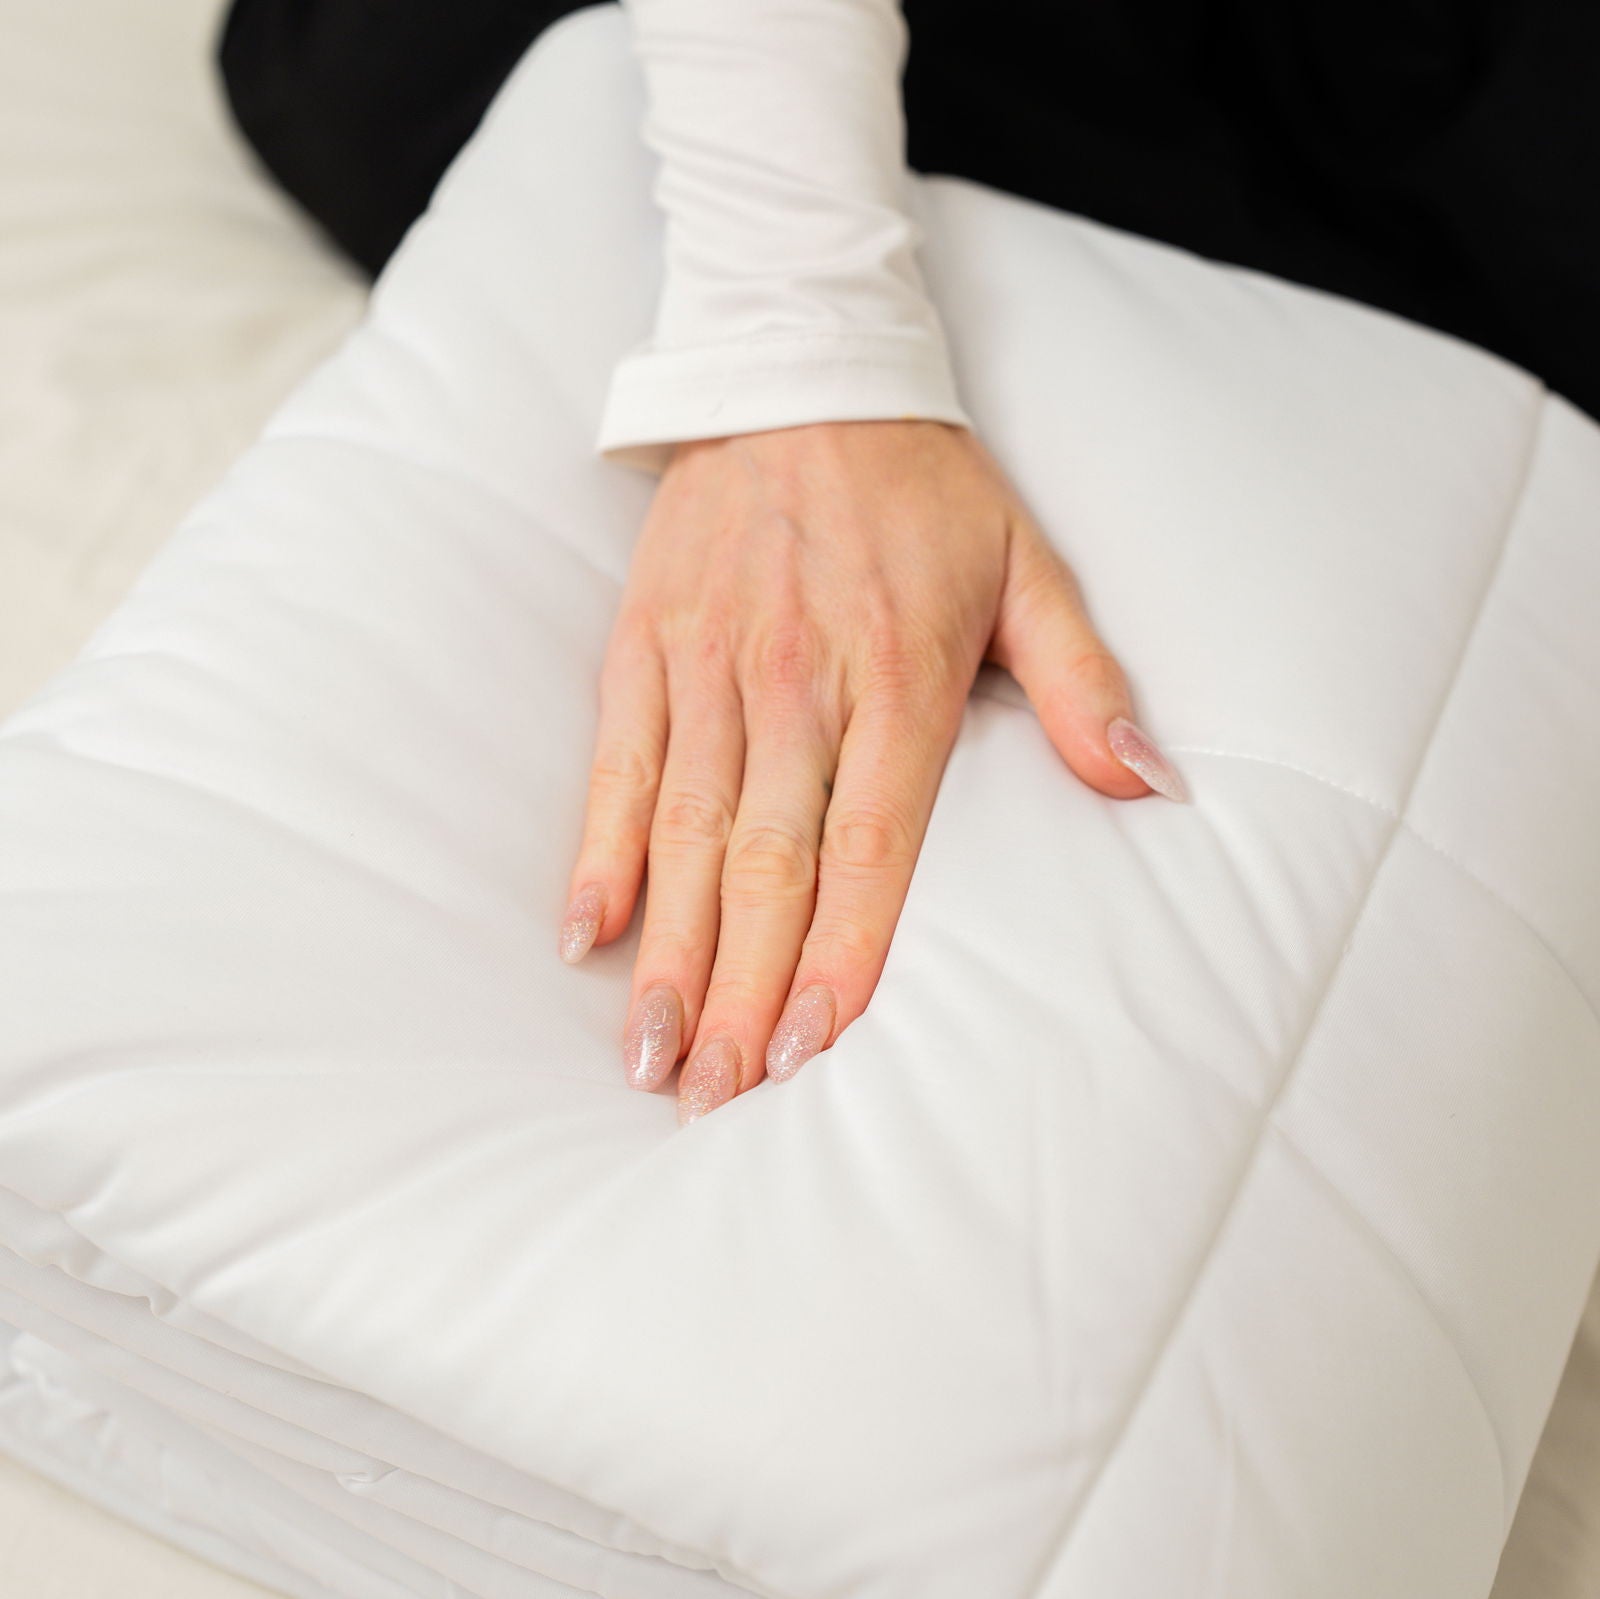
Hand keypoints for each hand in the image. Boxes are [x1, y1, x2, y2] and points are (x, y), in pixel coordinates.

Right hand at [559, 419, 1185, 1122]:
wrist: (800, 372)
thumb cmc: (924, 490)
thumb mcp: (1028, 567)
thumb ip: (1083, 682)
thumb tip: (1153, 786)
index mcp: (897, 677)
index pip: (870, 845)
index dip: (842, 952)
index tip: (814, 1049)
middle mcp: (796, 681)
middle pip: (767, 862)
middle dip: (742, 991)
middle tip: (717, 1100)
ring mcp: (710, 664)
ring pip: (687, 831)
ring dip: (669, 951)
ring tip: (652, 1056)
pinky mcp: (646, 643)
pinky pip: (617, 763)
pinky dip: (600, 850)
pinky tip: (585, 936)